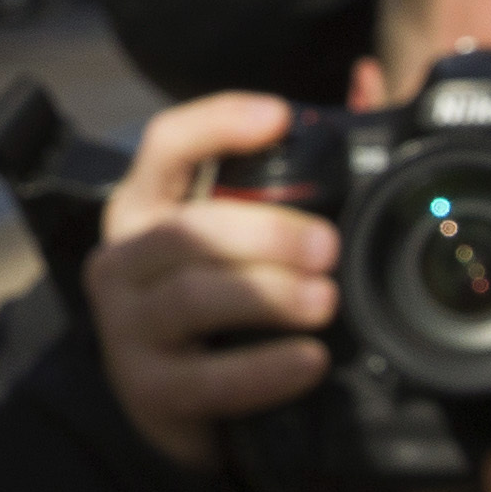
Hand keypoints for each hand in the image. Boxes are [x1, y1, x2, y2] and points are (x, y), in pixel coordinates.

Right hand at [86, 93, 338, 470]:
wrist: (182, 407)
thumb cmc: (223, 305)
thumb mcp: (247, 236)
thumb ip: (306, 164)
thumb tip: (368, 84)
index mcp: (146, 207)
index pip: (165, 145)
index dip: (217, 124)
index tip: (280, 118)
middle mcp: (122, 259)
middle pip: (184, 229)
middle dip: (264, 232)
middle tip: (329, 247)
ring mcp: (126, 326)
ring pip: (191, 296)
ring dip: (266, 295)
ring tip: (325, 301)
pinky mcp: (147, 388)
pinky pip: (205, 377)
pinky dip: (263, 370)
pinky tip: (308, 362)